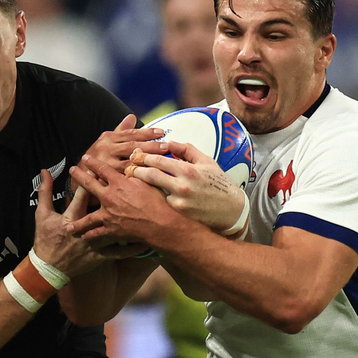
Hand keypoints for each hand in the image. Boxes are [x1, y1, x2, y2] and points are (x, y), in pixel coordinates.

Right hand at [32, 170, 144, 276]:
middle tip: (127, 179)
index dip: (92, 178)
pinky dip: (132, 248)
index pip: (84, 193)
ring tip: (146, 210)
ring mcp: (95, 243)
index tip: (100, 166)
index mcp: (71, 216)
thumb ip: (44, 192)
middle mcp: (86, 228)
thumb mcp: (41, 214)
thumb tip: (44, 171)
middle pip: (103, 207)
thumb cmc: (45, 239)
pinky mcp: (100, 256)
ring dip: (130, 220)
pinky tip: (145, 242)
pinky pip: (120, 252)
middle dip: (116, 194)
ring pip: (116, 229)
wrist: (49, 268)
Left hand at [67, 155, 177, 242]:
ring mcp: (108, 215)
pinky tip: (84, 236)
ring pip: (88, 217)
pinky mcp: (111, 230)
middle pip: (89, 185)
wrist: (160, 224)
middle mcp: (109, 197)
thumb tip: (136, 153)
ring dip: (78, 220)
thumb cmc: (158, 201)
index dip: (93, 162)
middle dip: (79, 177)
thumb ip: (139, 169)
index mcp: (118, 183)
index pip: (102, 169)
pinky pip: (97, 233)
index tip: (85, 158)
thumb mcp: (149, 180)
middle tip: (72, 171)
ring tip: (68, 224)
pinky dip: (90, 235)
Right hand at [78, 114, 165, 175]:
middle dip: (150, 146)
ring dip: (146, 162)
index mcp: (108, 138)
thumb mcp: (106, 142)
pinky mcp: (105, 179)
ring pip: (129, 163)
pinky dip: (137, 178)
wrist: (77, 177)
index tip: (161, 132)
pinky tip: (150, 178)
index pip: (131, 133)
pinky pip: (124, 179)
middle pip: (132, 147)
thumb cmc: (96, 158)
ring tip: (161, 162)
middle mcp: (106, 149)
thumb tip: (132, 117)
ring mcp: (105, 164)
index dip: (146, 133)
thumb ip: (121, 130)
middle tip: (166, 146)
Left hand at [126, 140, 246, 232]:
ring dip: (140, 187)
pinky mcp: (178, 216)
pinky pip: (160, 205)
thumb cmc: (219, 183)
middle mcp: (182, 187)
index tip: (134, 154)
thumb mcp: (206, 161)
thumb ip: (186, 149)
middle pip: (150, 176)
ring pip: (152, 192)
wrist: (232, 210)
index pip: (159, 160)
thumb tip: (168, 141)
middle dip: (135, 170)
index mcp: (188, 170)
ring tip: (130, 182)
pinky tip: (142, 198)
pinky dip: (150, 200)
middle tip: (126, 168)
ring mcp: (179, 203)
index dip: (143, 156)